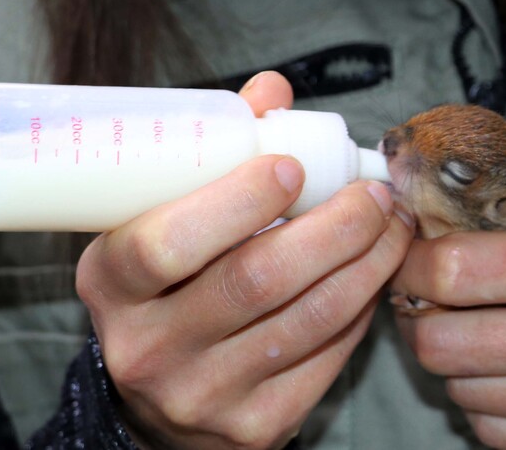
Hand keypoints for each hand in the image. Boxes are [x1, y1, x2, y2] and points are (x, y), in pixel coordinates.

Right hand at [75, 72, 414, 448]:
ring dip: (367, 264)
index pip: (165, 243)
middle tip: (374, 194)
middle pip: (254, 280)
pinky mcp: (255, 427)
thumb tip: (273, 90)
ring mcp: (201, 394)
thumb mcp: (161, 222)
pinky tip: (376, 276)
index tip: (291, 166)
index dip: (235, 202)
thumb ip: (213, 154)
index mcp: (111, 283)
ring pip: (306, 320)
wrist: (160, 401)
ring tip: (395, 225)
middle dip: (333, 227)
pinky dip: (361, 309)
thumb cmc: (169, 289)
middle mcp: (148, 348)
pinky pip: (327, 359)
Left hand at [391, 191, 505, 448]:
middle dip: (422, 319)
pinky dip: (491, 407)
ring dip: (459, 366)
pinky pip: (499, 437)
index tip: (414, 261)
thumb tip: (437, 225)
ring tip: (486, 340)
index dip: (414, 265)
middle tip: (434, 305)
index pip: (455, 271)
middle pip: (442, 343)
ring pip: (464, 395)